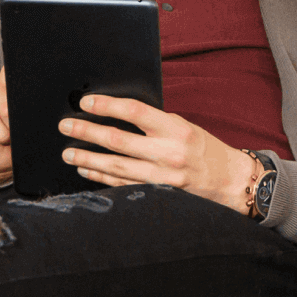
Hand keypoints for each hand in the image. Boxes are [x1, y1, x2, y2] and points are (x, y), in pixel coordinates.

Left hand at [60, 96, 260, 212]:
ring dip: (88, 158)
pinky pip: (123, 184)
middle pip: (118, 140)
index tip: (86, 103)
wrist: (229, 181)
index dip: (107, 106)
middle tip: (66, 126)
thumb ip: (155, 122)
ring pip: (116, 166)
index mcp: (175, 129)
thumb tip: (117, 112)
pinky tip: (86, 169)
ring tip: (68, 152)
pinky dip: (102, 176)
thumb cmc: (205, 149)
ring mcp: (161, 176)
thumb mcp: (184, 126)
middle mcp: (168, 152)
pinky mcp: (157, 193)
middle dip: (87, 132)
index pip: (135, 112)